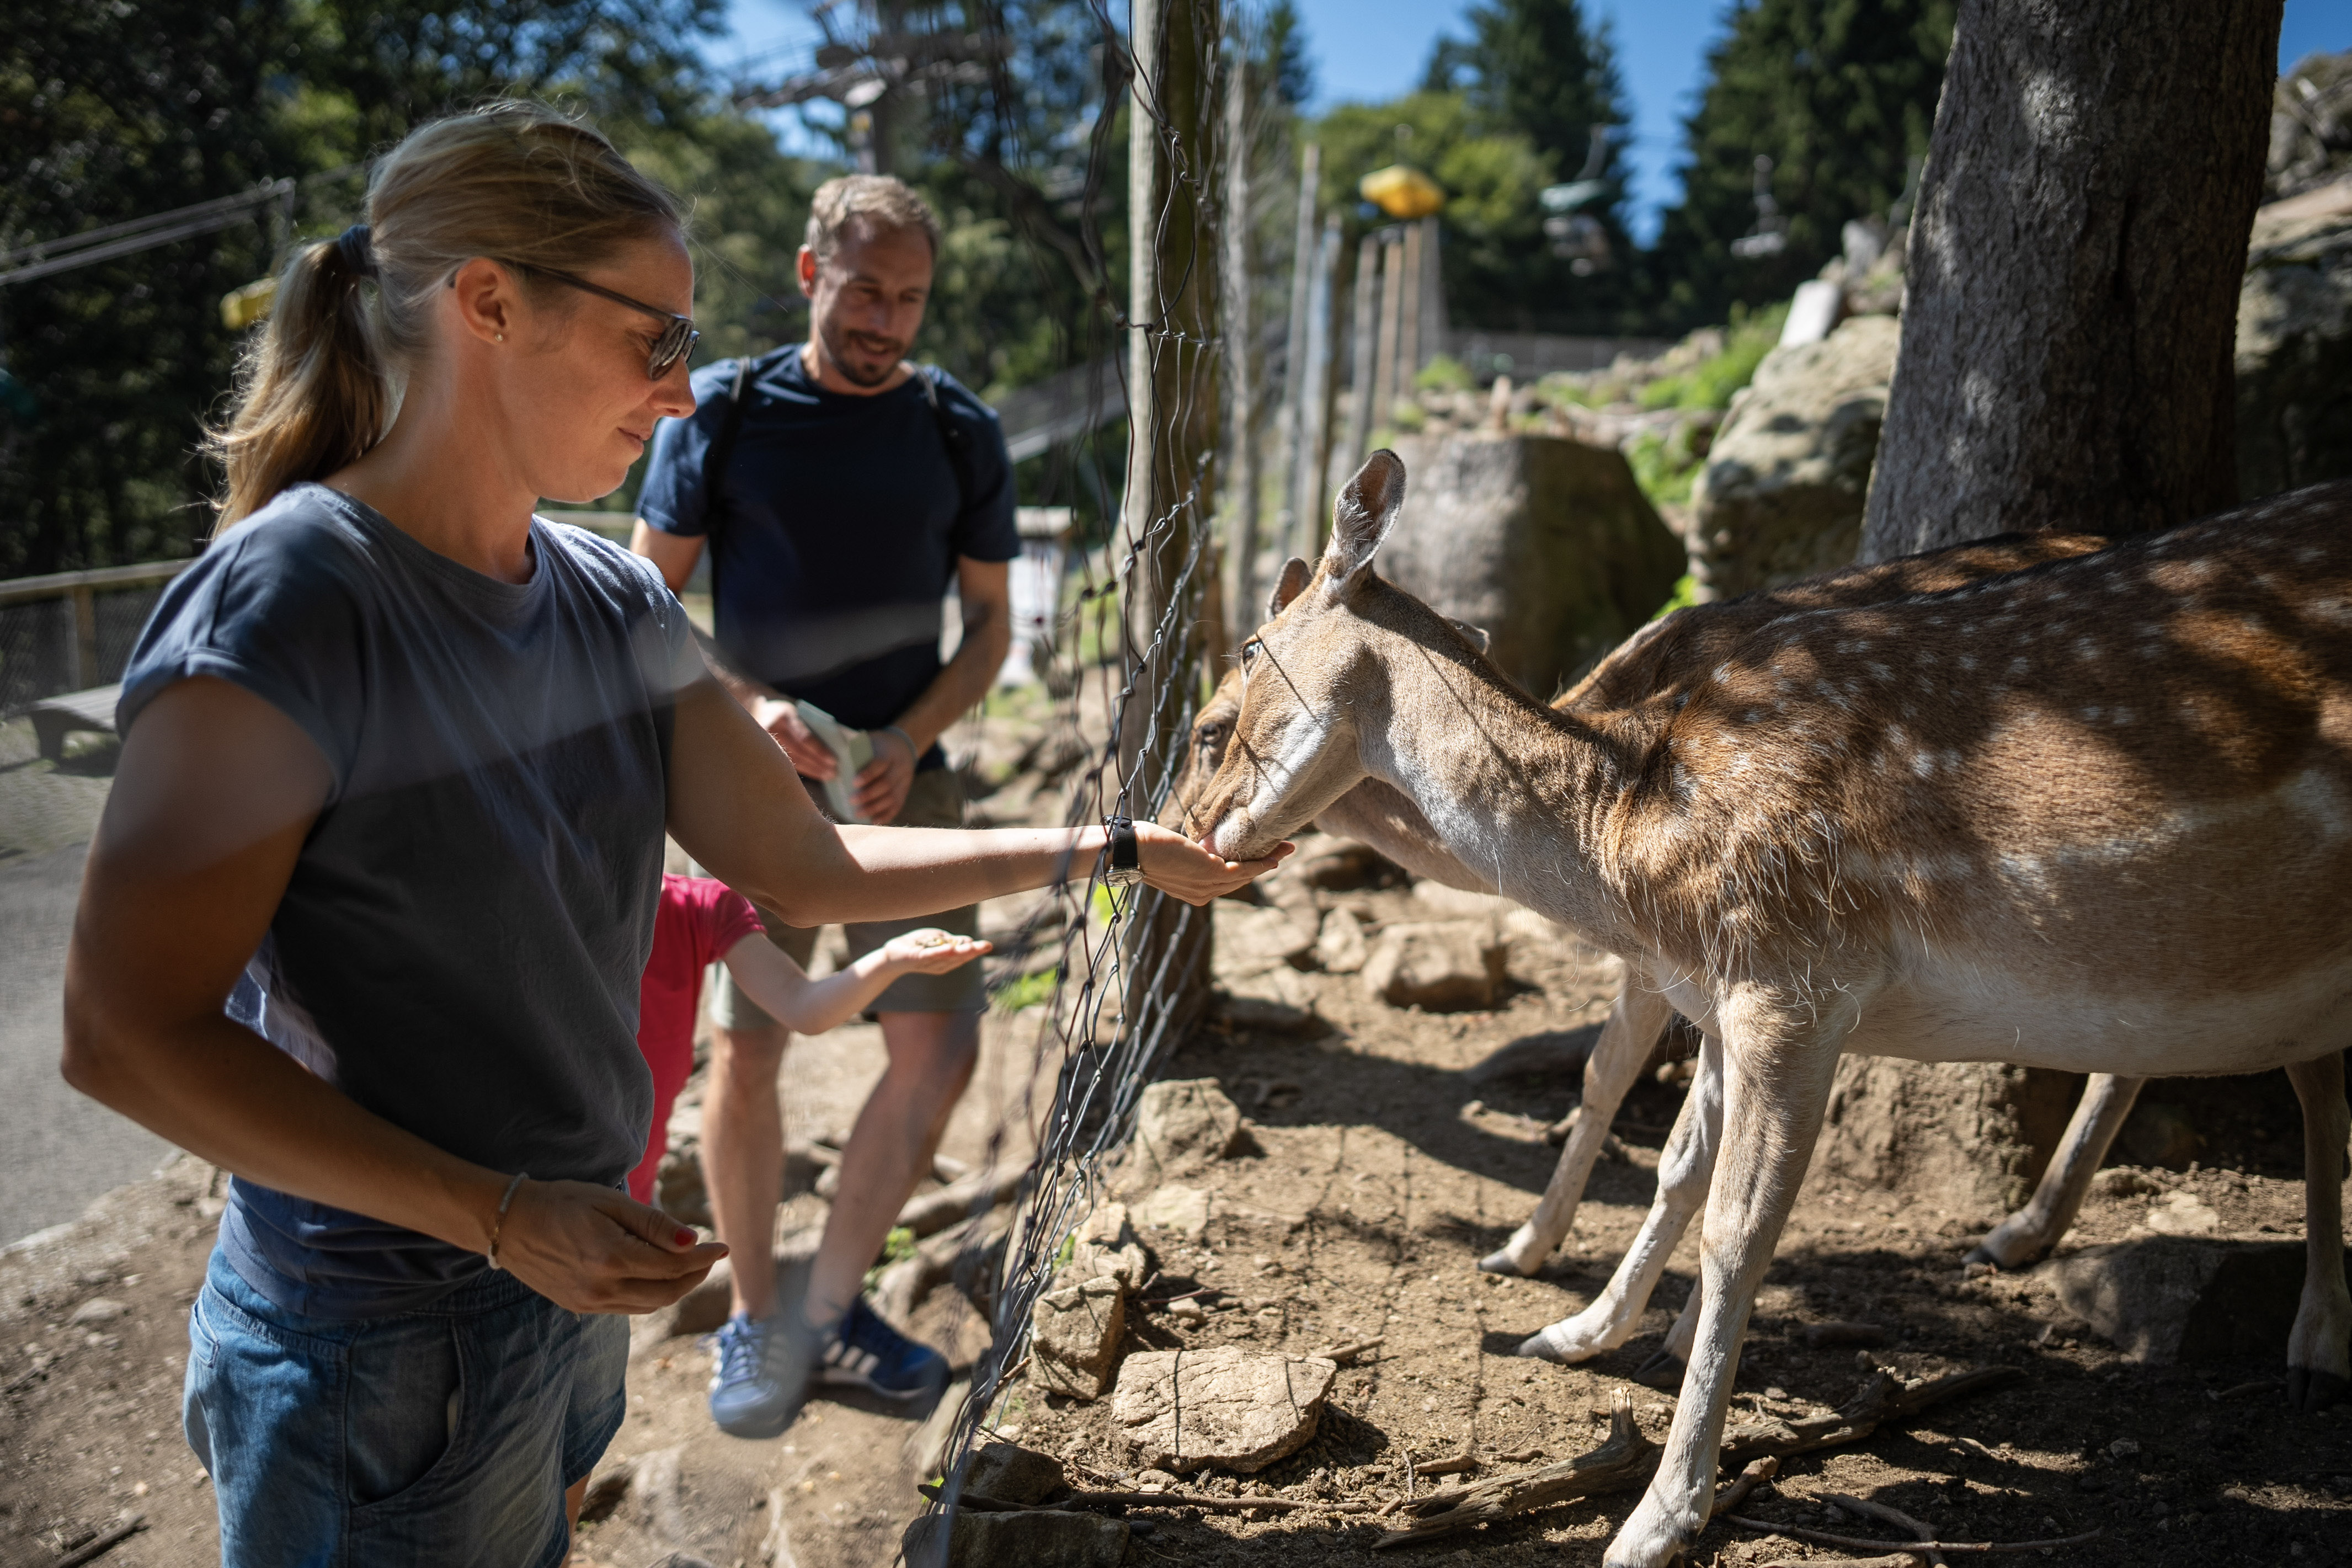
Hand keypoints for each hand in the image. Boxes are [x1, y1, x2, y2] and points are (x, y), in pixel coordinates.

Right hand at [487, 1178, 727, 1314]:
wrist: (509, 1223)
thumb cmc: (561, 1201)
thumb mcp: (610, 1202)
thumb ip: (653, 1224)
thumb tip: (694, 1242)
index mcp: (611, 1258)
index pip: (673, 1266)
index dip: (704, 1258)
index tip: (723, 1246)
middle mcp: (601, 1288)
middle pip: (666, 1293)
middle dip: (695, 1277)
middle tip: (710, 1257)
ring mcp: (588, 1302)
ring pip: (649, 1305)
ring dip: (675, 1289)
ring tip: (688, 1266)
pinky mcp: (579, 1307)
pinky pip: (627, 1308)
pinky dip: (649, 1295)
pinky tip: (655, 1275)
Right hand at [752, 696, 836, 778]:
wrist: (753, 714)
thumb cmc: (784, 714)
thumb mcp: (796, 713)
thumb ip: (809, 726)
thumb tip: (833, 746)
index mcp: (784, 716)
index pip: (804, 737)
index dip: (819, 750)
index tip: (834, 761)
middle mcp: (772, 730)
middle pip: (798, 752)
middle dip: (818, 764)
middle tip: (834, 773)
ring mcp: (764, 744)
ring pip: (791, 761)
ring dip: (812, 770)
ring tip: (828, 776)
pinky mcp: (763, 754)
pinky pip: (786, 764)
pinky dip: (802, 769)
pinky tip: (815, 773)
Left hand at [853, 727, 916, 822]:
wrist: (901, 747)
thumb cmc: (876, 746)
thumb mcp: (869, 742)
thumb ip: (855, 752)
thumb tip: (832, 765)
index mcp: (889, 752)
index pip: (880, 763)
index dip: (868, 774)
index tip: (853, 782)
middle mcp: (900, 767)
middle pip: (887, 783)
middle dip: (868, 794)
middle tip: (851, 800)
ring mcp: (905, 781)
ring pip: (892, 798)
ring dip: (874, 807)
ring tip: (857, 813)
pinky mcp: (904, 792)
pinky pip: (897, 806)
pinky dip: (885, 815)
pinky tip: (872, 821)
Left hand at [877, 928, 992, 974]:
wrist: (892, 954)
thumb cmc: (916, 945)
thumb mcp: (936, 940)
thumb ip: (951, 941)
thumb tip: (969, 941)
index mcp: (946, 960)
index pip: (963, 955)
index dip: (976, 951)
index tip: (988, 945)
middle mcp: (940, 964)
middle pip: (959, 957)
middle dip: (973, 952)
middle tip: (986, 946)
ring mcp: (929, 963)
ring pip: (947, 957)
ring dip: (960, 951)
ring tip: (973, 946)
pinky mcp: (917, 959)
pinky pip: (930, 956)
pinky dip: (940, 952)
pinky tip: (949, 948)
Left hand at [1135, 822, 1291, 904]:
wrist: (1131, 850)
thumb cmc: (1146, 847)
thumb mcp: (1174, 854)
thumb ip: (1191, 855)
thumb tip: (1201, 846)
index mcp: (1195, 892)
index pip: (1227, 881)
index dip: (1249, 870)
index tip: (1266, 859)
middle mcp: (1202, 894)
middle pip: (1241, 880)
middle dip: (1264, 865)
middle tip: (1283, 851)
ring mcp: (1206, 886)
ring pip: (1245, 875)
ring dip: (1267, 861)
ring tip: (1284, 849)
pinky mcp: (1209, 873)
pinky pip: (1241, 869)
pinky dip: (1258, 863)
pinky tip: (1271, 855)